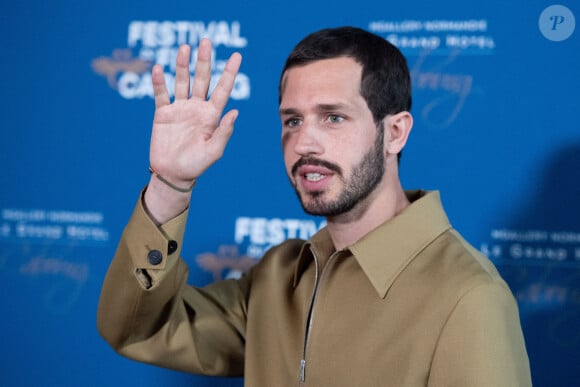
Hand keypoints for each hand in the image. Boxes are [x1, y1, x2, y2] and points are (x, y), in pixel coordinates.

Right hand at [144, 40, 241, 223]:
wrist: (173, 174)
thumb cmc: (196, 165)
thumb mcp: (213, 151)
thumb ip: (224, 132)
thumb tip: (235, 111)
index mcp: (212, 115)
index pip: (223, 89)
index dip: (230, 72)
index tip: (237, 55)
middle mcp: (197, 108)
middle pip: (202, 79)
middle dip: (204, 60)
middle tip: (206, 41)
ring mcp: (180, 109)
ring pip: (182, 81)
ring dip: (182, 65)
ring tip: (184, 47)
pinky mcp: (163, 114)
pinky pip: (161, 94)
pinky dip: (159, 82)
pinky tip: (158, 69)